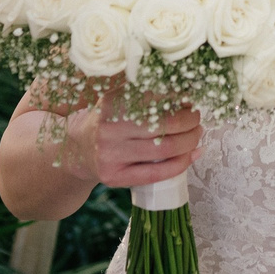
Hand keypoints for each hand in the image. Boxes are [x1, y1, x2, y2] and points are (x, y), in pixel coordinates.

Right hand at [71, 103, 201, 187]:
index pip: (155, 99)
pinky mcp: (115, 177)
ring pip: (164, 150)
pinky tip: (192, 154)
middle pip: (164, 125)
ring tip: (196, 134)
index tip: (190, 101)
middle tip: (196, 119)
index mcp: (111, 104)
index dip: (179, 101)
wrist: (78, 150)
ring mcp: (111, 155)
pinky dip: (181, 164)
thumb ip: (146, 96)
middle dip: (189, 121)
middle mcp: (109, 129)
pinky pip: (157, 173)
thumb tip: (187, 97)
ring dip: (189, 141)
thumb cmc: (108, 122)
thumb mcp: (119, 101)